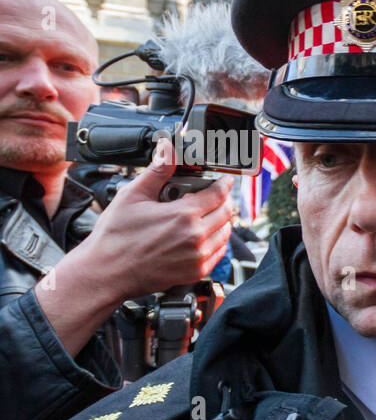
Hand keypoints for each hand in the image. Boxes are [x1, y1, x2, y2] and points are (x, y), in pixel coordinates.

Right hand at [75, 136, 234, 298]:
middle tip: (213, 195)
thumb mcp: (133, 195)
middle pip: (226, 213)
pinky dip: (216, 241)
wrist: (107, 271)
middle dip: (223, 200)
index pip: (219, 194)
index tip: (225, 180)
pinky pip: (219, 253)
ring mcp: (198, 256)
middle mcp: (196, 236)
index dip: (224, 183)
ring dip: (220, 221)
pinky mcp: (196, 271)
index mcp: (184, 215)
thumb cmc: (115, 236)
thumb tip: (168, 148)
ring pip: (225, 233)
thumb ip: (158, 170)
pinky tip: (201, 235)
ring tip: (204, 215)